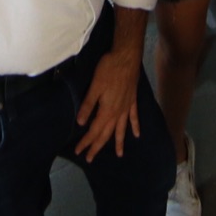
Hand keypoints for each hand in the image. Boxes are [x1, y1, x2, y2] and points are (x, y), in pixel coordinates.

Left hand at [73, 44, 143, 160]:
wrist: (126, 57)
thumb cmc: (108, 69)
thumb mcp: (95, 86)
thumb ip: (88, 105)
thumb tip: (81, 123)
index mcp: (106, 110)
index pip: (94, 131)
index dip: (86, 142)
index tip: (79, 152)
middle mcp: (118, 112)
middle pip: (107, 134)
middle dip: (97, 146)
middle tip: (90, 158)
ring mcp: (126, 107)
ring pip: (121, 129)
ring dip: (119, 142)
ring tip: (120, 155)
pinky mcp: (132, 100)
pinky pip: (134, 117)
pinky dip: (135, 127)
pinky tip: (137, 134)